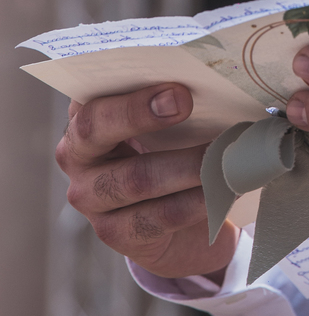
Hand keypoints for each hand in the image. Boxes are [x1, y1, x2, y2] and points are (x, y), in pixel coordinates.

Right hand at [55, 85, 237, 280]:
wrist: (175, 223)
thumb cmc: (168, 154)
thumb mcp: (161, 125)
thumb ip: (167, 103)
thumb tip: (207, 83)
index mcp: (84, 118)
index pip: (89, 97)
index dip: (125, 93)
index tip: (172, 88)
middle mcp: (77, 156)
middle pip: (95, 131)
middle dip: (140, 114)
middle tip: (186, 104)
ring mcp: (90, 198)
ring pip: (137, 178)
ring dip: (186, 163)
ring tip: (222, 152)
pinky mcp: (115, 232)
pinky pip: (160, 214)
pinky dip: (197, 200)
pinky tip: (223, 188)